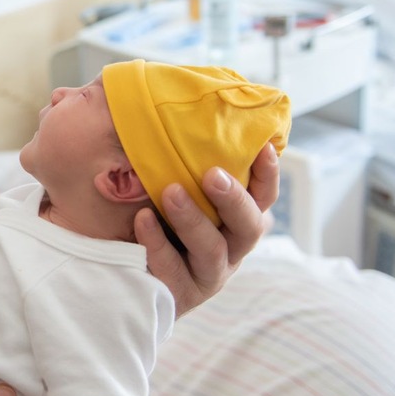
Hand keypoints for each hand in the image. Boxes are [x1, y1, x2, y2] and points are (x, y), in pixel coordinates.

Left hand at [135, 143, 279, 314]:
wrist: (126, 276)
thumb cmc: (152, 217)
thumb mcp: (172, 186)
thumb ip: (181, 157)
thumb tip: (169, 101)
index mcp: (236, 221)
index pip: (263, 197)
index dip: (268, 174)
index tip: (261, 147)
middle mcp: (230, 249)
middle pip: (249, 226)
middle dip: (234, 199)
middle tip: (213, 174)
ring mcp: (207, 275)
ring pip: (211, 250)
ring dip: (193, 219)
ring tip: (170, 192)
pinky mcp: (179, 294)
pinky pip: (171, 271)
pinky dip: (157, 243)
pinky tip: (142, 220)